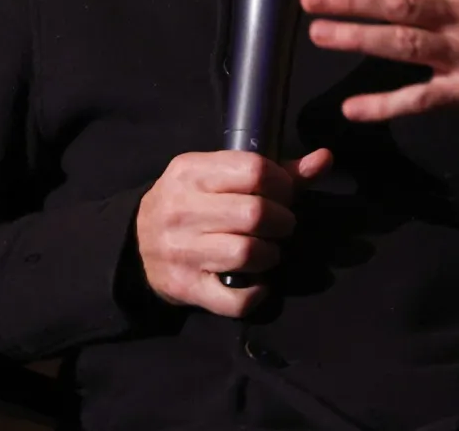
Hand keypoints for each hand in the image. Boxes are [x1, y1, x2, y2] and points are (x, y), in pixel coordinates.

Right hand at [135, 147, 332, 316]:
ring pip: (248, 253)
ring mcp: (182, 251)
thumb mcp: (218, 177)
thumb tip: (324, 159)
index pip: (254, 170)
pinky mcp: (186, 287)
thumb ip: (273, 170)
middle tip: (279, 225)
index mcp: (191, 172)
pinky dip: (256, 293)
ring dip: (271, 254)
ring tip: (267, 250)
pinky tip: (256, 282)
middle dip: (282, 221)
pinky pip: (235, 299)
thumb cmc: (190, 203)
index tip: (282, 194)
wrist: (135, 244)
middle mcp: (182, 209)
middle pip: (256, 213)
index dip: (281, 184)